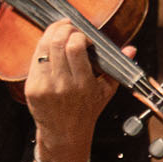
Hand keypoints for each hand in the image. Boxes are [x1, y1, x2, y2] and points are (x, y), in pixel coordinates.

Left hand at [23, 18, 117, 161]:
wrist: (65, 134)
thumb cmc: (87, 110)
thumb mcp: (106, 91)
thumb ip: (117, 68)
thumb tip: (130, 48)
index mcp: (83, 84)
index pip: (76, 47)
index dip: (80, 34)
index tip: (85, 36)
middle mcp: (63, 85)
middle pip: (57, 43)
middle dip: (64, 28)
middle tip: (70, 27)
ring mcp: (44, 87)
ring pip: (43, 48)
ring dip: (51, 33)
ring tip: (60, 31)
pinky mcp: (31, 88)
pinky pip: (34, 60)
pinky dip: (42, 48)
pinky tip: (50, 46)